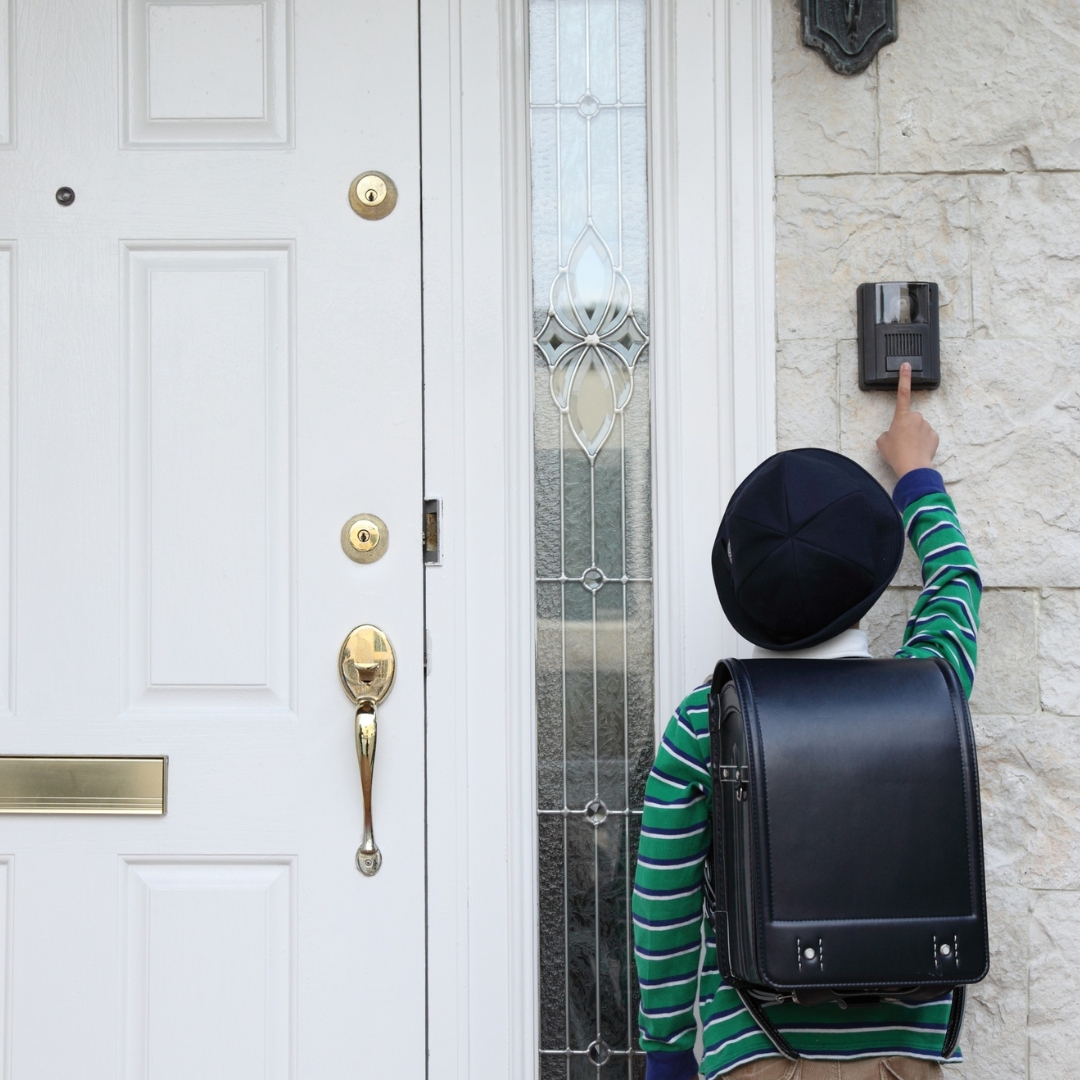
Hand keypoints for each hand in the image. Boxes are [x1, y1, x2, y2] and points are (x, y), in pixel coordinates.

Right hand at [876, 362, 938, 479]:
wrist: (913, 467)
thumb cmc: (896, 454)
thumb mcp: (881, 442)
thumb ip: (887, 433)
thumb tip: (894, 433)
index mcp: (901, 417)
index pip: (902, 393)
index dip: (904, 378)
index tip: (906, 365)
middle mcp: (916, 417)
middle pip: (909, 419)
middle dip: (906, 428)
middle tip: (901, 442)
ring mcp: (927, 426)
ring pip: (919, 428)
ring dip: (914, 436)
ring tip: (909, 449)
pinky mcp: (935, 436)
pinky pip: (927, 437)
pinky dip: (923, 443)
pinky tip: (918, 451)